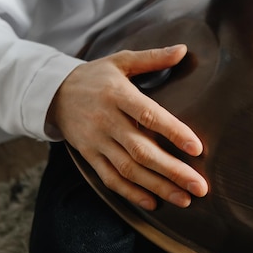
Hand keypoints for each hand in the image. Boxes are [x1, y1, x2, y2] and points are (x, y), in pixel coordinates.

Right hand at [47, 44, 206, 210]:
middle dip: (173, 171)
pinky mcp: (89, 156)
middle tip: (200, 187)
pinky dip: (131, 193)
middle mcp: (106, 120)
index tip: (197, 148)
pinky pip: (110, 178)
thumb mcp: (121, 61)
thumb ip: (153, 57)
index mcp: (117, 95)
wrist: (53, 93)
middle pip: (141, 150)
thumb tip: (183, 50)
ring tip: (184, 199)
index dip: (173, 132)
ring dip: (158, 186)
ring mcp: (96, 141)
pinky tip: (154, 203)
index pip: (148, 115)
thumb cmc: (95, 76)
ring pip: (129, 169)